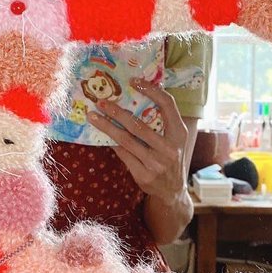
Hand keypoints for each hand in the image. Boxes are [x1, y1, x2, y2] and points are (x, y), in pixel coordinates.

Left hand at [87, 79, 188, 203]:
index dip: (151, 90)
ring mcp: (156, 163)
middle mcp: (169, 148)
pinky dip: (111, 143)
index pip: (167, 104)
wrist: (173, 191)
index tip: (134, 81)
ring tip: (93, 116)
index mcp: (179, 133)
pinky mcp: (144, 175)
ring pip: (126, 140)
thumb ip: (163, 121)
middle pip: (138, 124)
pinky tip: (101, 135)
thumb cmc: (170, 157)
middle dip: (117, 111)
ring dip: (107, 126)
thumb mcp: (174, 139)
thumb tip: (137, 95)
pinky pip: (123, 154)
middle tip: (101, 101)